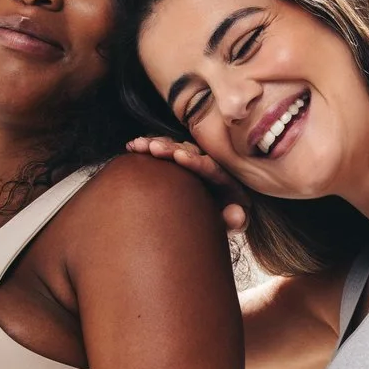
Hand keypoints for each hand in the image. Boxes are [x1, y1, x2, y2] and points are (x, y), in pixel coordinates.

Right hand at [128, 135, 249, 234]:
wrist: (212, 218)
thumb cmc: (222, 221)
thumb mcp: (230, 224)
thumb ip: (235, 221)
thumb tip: (235, 214)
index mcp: (225, 180)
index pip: (213, 168)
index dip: (197, 161)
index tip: (180, 156)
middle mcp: (210, 165)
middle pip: (192, 153)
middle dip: (171, 149)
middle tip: (153, 148)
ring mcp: (193, 160)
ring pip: (175, 148)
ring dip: (156, 144)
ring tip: (138, 145)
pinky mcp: (180, 159)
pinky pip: (164, 150)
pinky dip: (148, 146)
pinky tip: (132, 146)